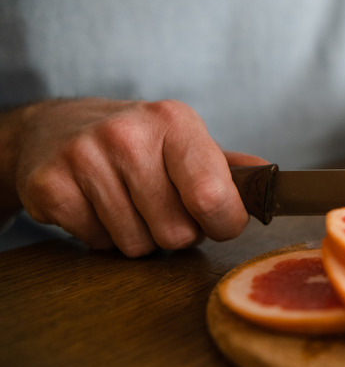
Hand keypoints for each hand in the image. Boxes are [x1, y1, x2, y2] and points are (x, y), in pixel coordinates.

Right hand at [3, 98, 265, 256]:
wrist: (58, 127)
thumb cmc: (139, 143)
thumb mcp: (187, 142)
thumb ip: (231, 169)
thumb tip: (271, 182)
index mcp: (175, 122)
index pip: (213, 198)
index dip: (223, 224)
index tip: (217, 221)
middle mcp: (129, 135)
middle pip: (176, 233)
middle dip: (177, 232)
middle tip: (162, 207)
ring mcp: (85, 157)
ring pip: (137, 245)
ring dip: (139, 237)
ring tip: (130, 204)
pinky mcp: (50, 184)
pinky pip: (98, 244)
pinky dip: (102, 237)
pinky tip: (98, 206)